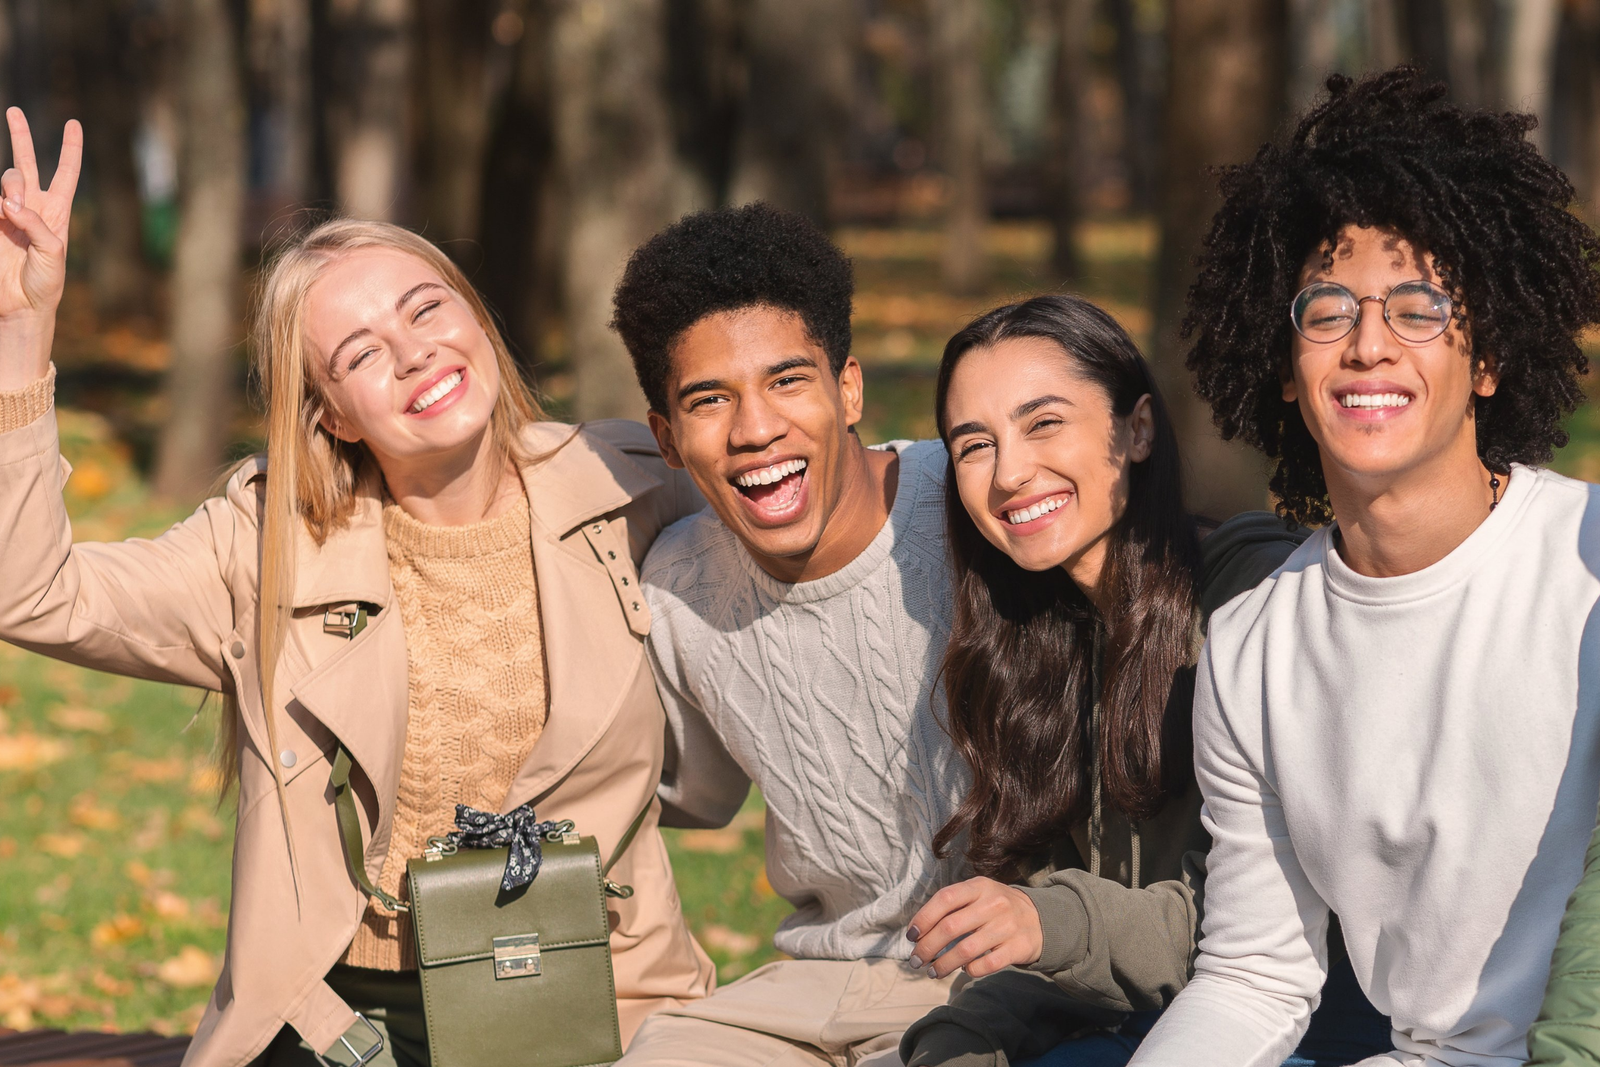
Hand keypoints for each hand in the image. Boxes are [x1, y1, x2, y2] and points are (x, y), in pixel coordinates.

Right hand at [0, 107, 81, 388]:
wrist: (22, 306)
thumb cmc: (46, 284)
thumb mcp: (53, 254)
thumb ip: (36, 226)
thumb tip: (10, 204)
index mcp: (57, 212)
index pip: (65, 173)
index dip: (70, 148)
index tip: (73, 123)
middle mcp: (32, 207)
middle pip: (26, 163)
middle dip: (21, 136)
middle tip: (14, 111)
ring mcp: (7, 212)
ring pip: (5, 180)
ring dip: (10, 188)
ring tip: (10, 212)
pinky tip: (2, 214)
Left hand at [906, 876, 1043, 978]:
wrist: (1041, 919)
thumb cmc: (997, 908)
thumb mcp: (979, 895)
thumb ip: (952, 907)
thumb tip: (918, 931)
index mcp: (979, 886)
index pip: (945, 899)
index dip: (923, 918)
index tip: (911, 936)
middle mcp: (993, 904)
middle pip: (950, 927)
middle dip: (927, 947)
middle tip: (916, 960)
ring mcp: (1007, 926)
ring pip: (966, 950)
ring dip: (943, 964)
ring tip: (932, 972)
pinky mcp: (1018, 948)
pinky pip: (986, 964)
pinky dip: (970, 970)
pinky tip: (965, 970)